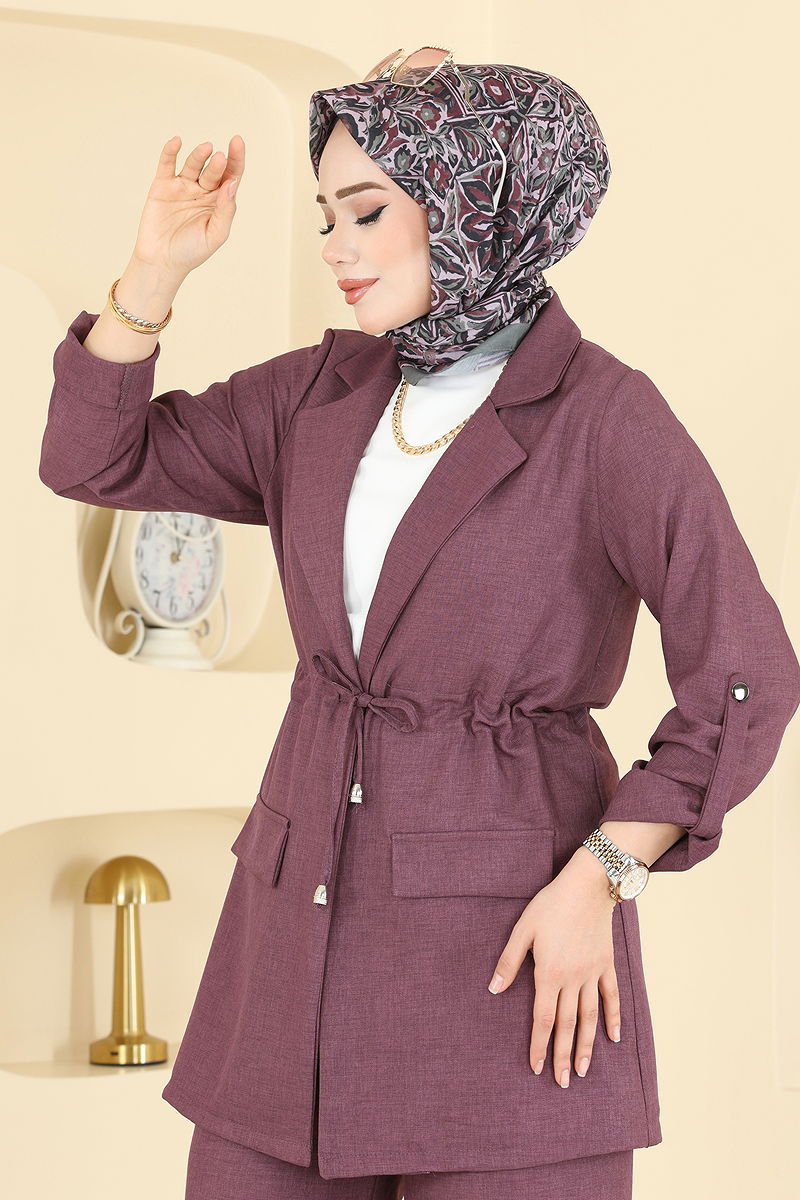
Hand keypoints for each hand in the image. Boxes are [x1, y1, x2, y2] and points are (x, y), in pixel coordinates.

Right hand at [130, 134, 244, 282]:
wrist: (161, 262)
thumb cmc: (192, 252)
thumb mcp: (215, 234)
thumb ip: (226, 210)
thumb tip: (232, 184)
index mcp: (219, 202)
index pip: (231, 176)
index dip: (236, 159)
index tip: (237, 143)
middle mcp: (202, 191)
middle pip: (214, 171)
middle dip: (219, 164)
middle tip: (220, 158)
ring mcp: (183, 186)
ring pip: (193, 165)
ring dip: (199, 156)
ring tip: (206, 148)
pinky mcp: (163, 186)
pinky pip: (167, 164)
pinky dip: (170, 152)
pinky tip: (176, 142)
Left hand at [486, 850, 621, 1086]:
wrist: (588, 886)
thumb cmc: (551, 905)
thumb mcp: (523, 929)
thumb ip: (509, 961)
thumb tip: (493, 989)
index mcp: (549, 973)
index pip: (543, 1018)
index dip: (539, 1045)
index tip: (537, 1067)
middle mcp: (573, 979)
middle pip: (566, 1025)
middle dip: (562, 1055)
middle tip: (561, 1083)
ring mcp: (592, 973)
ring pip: (589, 1017)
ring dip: (586, 1045)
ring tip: (582, 1071)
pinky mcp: (607, 964)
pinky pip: (611, 996)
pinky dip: (613, 1018)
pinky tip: (613, 1038)